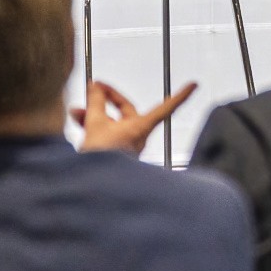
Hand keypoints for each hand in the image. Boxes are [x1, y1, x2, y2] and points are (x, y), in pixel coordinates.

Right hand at [71, 79, 195, 156]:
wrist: (92, 184)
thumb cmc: (100, 159)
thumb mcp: (95, 123)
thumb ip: (95, 102)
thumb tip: (95, 87)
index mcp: (140, 128)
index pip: (166, 108)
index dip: (180, 95)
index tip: (194, 85)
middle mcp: (137, 136)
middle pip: (126, 111)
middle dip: (107, 100)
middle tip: (94, 89)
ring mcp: (127, 145)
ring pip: (113, 122)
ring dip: (96, 114)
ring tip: (77, 111)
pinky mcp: (115, 152)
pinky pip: (107, 133)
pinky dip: (95, 125)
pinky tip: (78, 121)